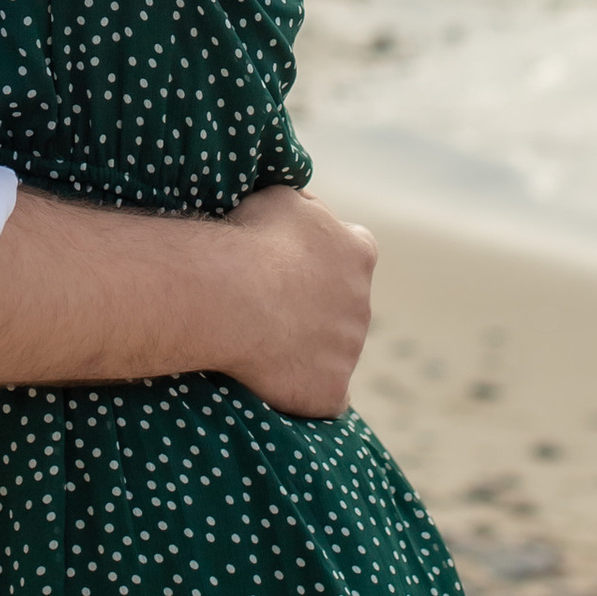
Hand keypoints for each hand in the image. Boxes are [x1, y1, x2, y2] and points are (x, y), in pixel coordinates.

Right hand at [212, 185, 377, 417]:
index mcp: (358, 253)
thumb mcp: (282, 197)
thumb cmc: (253, 238)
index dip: (324, 260)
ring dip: (306, 348)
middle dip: (314, 307)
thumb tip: (309, 217)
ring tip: (258, 342)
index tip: (294, 264)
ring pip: (333, 352)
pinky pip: (326, 397)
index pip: (355, 253)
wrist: (233, 295)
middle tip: (267, 306)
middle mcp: (363, 303)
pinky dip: (306, 392)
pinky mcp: (331, 391)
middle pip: (344, 308)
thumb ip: (305, 211)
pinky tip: (278, 384)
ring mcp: (350, 351)